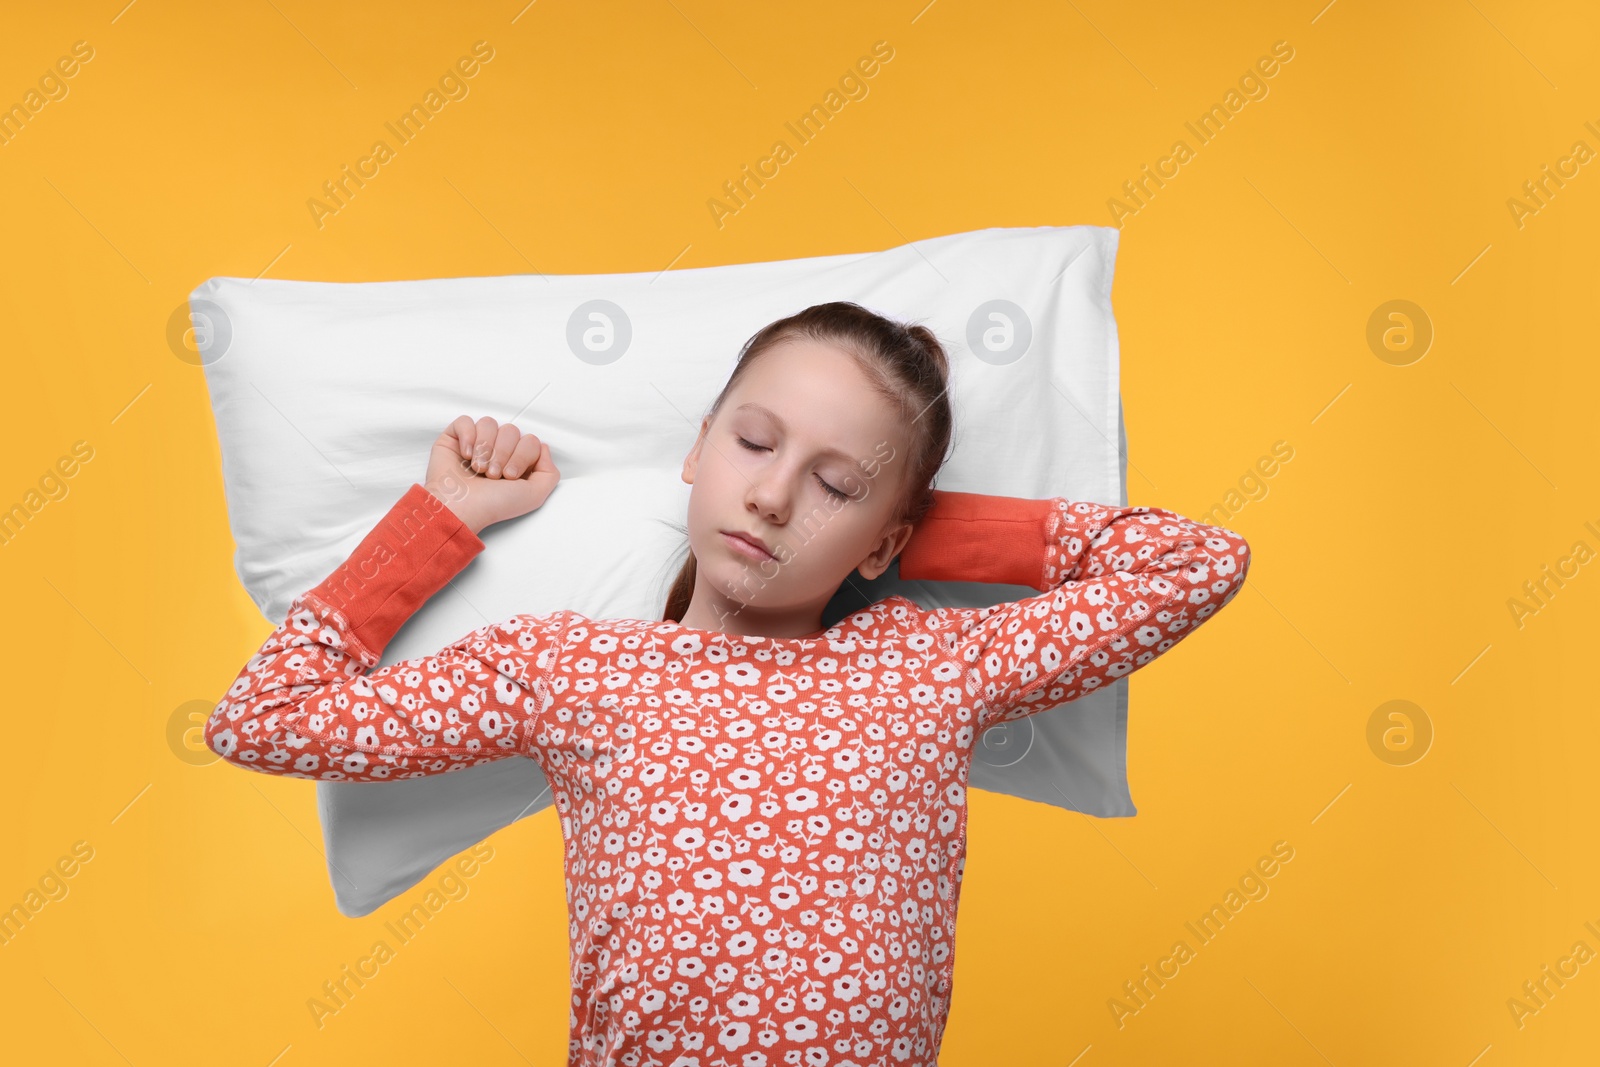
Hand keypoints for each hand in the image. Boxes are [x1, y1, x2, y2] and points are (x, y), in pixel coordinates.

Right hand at [423, 416, 560, 534]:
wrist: (460, 508)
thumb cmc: (491, 506)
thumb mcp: (534, 495)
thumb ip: (549, 473)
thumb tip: (544, 447)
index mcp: (516, 462)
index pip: (530, 440)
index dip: (522, 456)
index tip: (509, 476)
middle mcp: (497, 452)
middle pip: (511, 430)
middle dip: (503, 454)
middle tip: (492, 475)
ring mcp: (476, 444)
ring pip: (490, 423)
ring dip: (485, 448)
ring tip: (478, 469)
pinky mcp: (455, 439)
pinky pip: (466, 421)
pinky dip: (467, 437)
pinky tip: (466, 455)